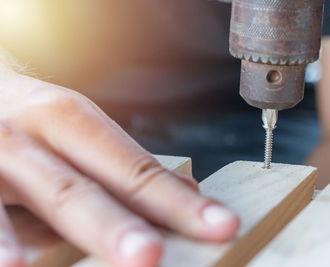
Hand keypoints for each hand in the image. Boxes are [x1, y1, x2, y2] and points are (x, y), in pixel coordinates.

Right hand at [0, 69, 238, 266]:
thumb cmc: (27, 120)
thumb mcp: (72, 130)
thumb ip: (123, 166)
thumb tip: (187, 193)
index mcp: (72, 120)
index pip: (136, 169)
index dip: (178, 203)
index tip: (220, 226)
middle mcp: (36, 133)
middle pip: (86, 186)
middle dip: (119, 225)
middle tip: (152, 256)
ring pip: (40, 194)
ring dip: (70, 230)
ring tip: (111, 259)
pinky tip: (14, 265)